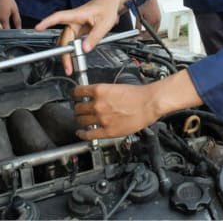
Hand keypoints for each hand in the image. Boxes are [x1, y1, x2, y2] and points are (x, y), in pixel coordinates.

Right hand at [36, 0, 138, 74]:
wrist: (111, 3)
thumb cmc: (107, 7)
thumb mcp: (104, 23)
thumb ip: (94, 36)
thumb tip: (85, 48)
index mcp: (77, 15)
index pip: (59, 17)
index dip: (48, 22)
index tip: (38, 27)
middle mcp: (74, 21)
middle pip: (64, 38)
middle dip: (64, 54)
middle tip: (68, 67)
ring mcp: (76, 26)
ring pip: (67, 42)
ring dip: (68, 54)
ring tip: (70, 67)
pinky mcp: (80, 31)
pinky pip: (73, 42)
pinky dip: (73, 51)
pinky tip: (75, 59)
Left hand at [72, 70, 202, 138]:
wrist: (148, 103)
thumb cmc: (137, 95)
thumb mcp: (116, 87)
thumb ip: (103, 93)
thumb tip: (94, 97)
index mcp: (100, 91)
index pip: (78, 92)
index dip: (74, 94)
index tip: (74, 96)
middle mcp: (98, 104)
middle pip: (78, 108)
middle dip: (78, 108)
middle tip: (79, 109)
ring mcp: (102, 119)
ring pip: (81, 120)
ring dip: (80, 120)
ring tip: (81, 120)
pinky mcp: (107, 131)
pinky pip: (89, 134)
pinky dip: (82, 134)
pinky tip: (80, 132)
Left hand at [136, 0, 160, 37]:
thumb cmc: (145, 2)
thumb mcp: (139, 15)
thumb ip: (138, 25)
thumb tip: (137, 30)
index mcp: (154, 21)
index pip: (150, 34)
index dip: (143, 35)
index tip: (139, 34)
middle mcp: (158, 19)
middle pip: (153, 31)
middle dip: (146, 32)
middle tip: (140, 32)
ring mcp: (158, 17)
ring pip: (154, 27)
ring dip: (149, 28)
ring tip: (142, 26)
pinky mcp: (158, 14)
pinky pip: (155, 22)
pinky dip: (150, 23)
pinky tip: (145, 20)